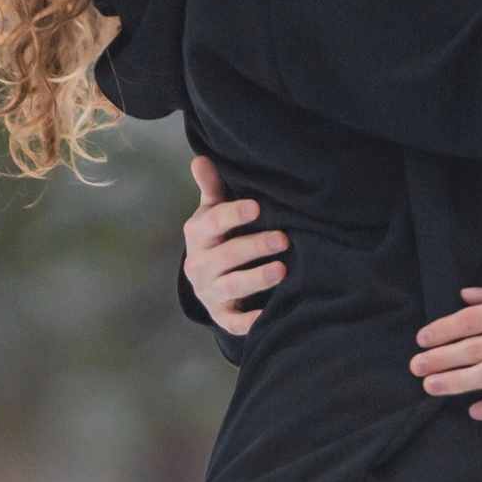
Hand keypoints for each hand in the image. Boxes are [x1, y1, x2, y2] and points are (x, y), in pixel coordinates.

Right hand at [183, 153, 286, 334]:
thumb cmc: (218, 237)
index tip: (257, 207)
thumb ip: (212, 188)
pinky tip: (269, 313)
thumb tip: (200, 159)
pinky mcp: (222, 316)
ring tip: (282, 270)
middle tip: (283, 239)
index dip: (233, 215)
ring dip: (256, 279)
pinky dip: (250, 320)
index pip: (213, 223)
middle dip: (254, 247)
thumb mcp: (213, 212)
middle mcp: (199, 265)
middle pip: (226, 256)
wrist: (207, 279)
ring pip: (232, 287)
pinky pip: (235, 322)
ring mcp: (209, 292)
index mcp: (198, 235)